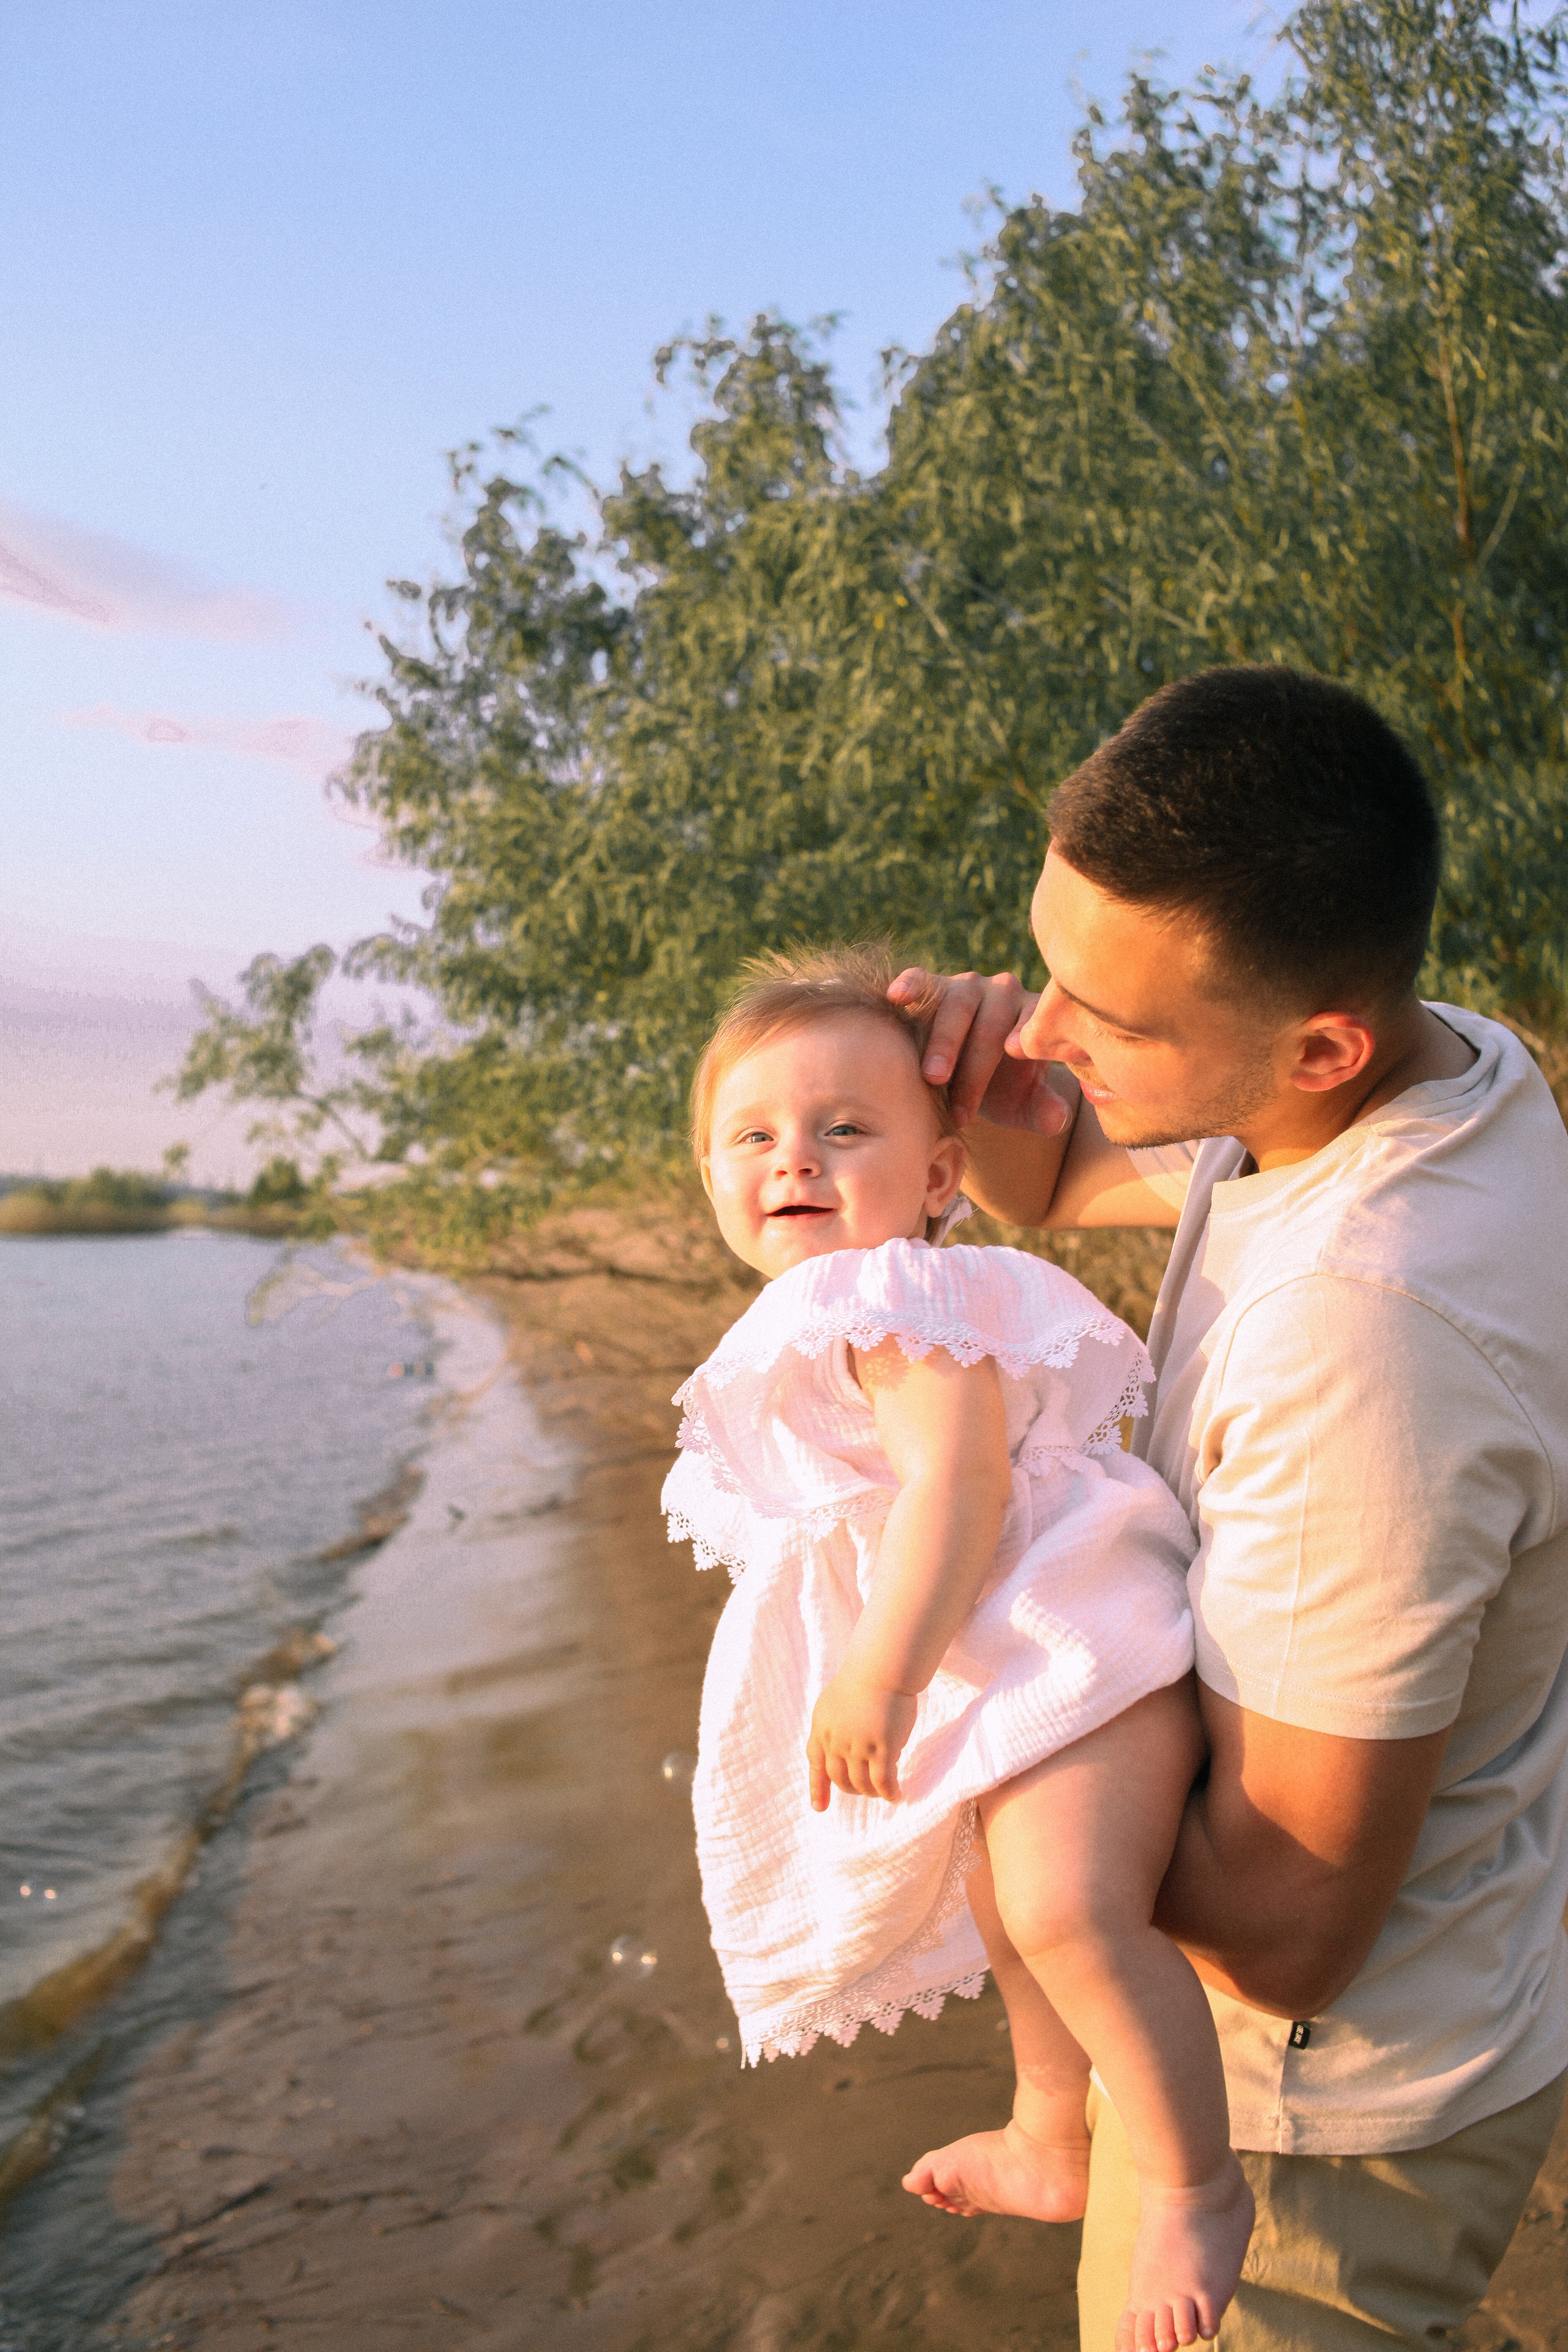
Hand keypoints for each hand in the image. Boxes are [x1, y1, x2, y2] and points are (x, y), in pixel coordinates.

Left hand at [807, 1672, 918, 1808]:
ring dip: (871, 1793)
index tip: (819, 1808)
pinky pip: (883, 1781)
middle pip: (840, 1778)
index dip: (817, 1788)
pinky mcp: (882, 1749)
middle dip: (852, 1789)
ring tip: (882, 1794)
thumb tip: (845, 1750)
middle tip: (865, 1792)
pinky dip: (889, 1793)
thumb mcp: (835, 1703)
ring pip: (862, 1784)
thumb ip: (835, 1727)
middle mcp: (836, 1741)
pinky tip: (896, 1796)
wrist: (881, 1668)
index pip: (816, 1764)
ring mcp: (858, 1747)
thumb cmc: (864, 1680)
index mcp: (822, 1728)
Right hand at [888, 966, 1072, 1134]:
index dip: (1024, 1041)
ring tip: (933, 1077)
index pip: (1032, 1026)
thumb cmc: (1001, 1088)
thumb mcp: (1021, 1104)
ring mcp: (967, 985)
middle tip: (960, 1107)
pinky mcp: (933, 984)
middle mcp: (1004, 993)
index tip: (1017, 1061)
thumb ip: (1043, 1110)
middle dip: (975, 1068)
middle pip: (991, 1024)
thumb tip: (1056, 1118)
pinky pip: (921, 979)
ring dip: (944, 1042)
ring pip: (957, 1005)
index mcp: (1033, 1016)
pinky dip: (910, 985)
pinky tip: (897, 996)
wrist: (965, 1075)